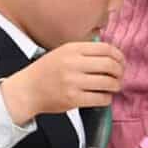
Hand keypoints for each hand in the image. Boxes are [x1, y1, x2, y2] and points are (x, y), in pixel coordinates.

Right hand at [1, 41, 124, 125]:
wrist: (27, 90)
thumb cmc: (46, 72)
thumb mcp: (61, 53)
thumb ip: (84, 52)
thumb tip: (112, 56)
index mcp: (71, 49)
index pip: (106, 48)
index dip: (119, 56)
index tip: (120, 63)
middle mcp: (72, 63)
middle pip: (110, 65)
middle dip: (120, 72)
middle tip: (118, 77)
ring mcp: (73, 82)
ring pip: (109, 83)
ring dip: (115, 86)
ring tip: (112, 87)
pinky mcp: (74, 99)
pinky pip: (102, 98)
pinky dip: (107, 98)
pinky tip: (101, 96)